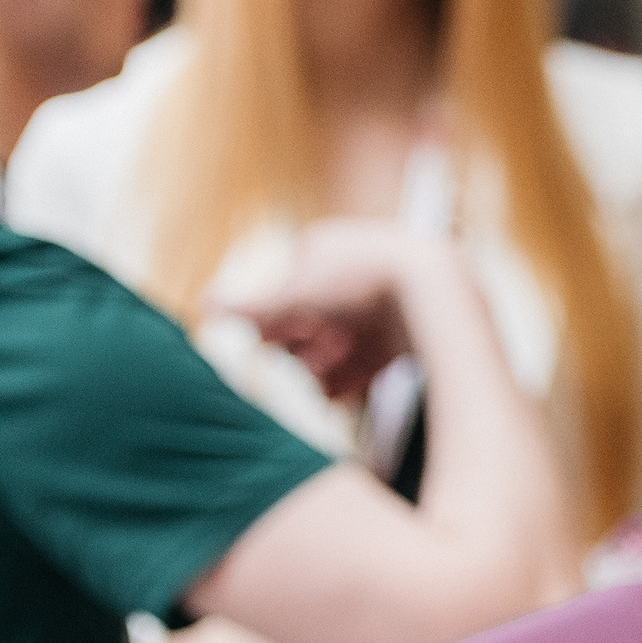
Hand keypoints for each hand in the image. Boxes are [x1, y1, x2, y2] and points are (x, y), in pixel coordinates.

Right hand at [216, 220, 433, 402]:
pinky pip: (368, 361)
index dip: (276, 321)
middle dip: (302, 347)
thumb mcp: (295, 296)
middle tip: (310, 355)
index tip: (276, 339)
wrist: (438, 292)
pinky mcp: (405, 333)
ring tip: (326, 376)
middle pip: (309, 322)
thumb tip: (203, 305)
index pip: (284, 292)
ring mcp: (381, 302)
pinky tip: (343, 393)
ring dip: (323, 366)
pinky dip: (352, 377)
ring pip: (337, 346)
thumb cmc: (360, 283)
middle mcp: (352, 272)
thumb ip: (248, 307)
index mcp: (324, 248)